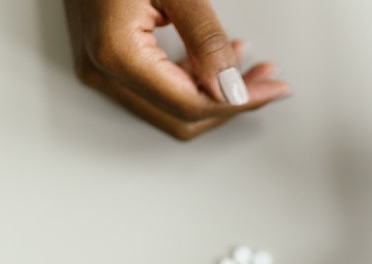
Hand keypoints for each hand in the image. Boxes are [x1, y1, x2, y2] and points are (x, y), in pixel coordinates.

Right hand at [63, 0, 290, 139]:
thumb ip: (205, 38)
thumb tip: (232, 87)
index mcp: (118, 55)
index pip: (191, 105)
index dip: (239, 102)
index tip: (271, 89)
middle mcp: (104, 71)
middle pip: (182, 117)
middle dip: (231, 103)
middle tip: (268, 83)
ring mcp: (100, 69)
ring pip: (170, 107)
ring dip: (214, 94)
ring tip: (250, 68)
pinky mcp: (105, 60)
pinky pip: (156, 88)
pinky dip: (192, 80)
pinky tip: (219, 61)